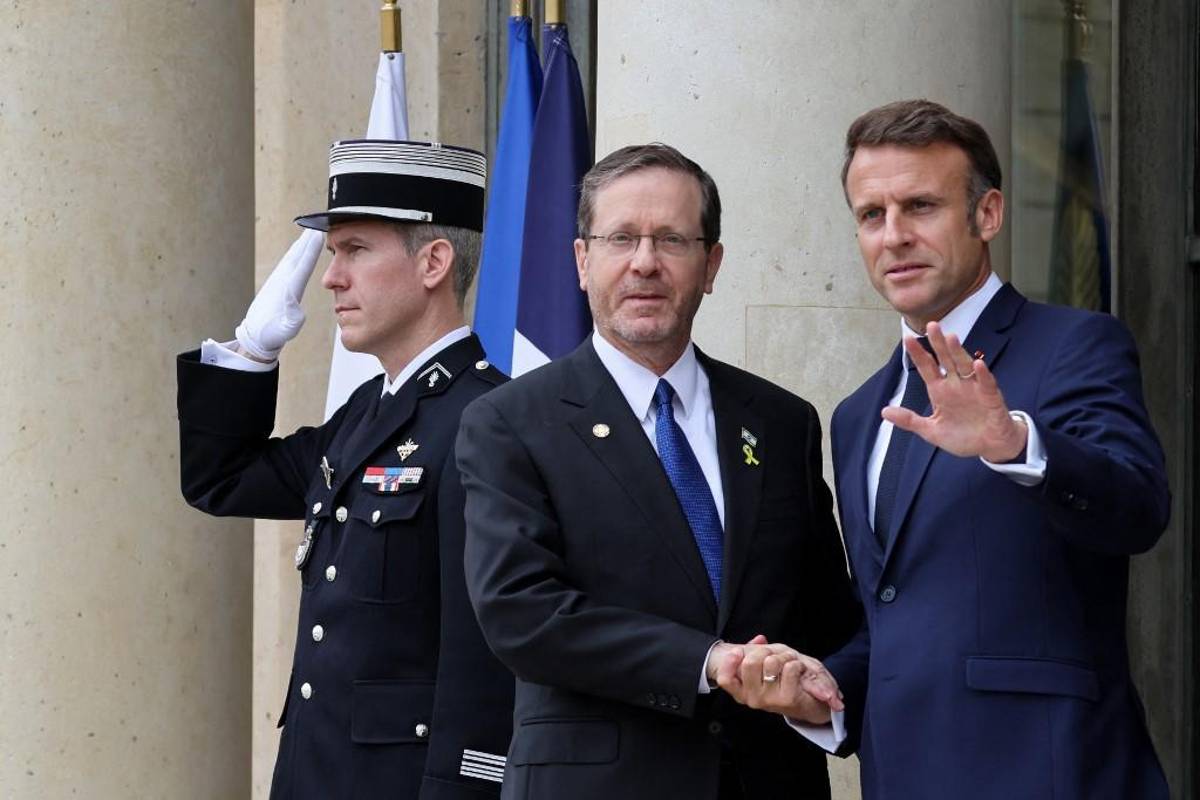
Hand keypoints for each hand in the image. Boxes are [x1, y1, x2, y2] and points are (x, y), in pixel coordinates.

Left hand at [234, 229, 323, 360]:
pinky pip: (288, 263)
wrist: (255, 336)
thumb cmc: (272, 334)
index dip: (311, 249)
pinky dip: (295, 252)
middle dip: (307, 240)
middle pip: (297, 255)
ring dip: (301, 243)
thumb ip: (292, 316)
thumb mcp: (286, 329)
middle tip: (318, 224)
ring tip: (310, 231)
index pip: (302, 265)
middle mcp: (282, 281)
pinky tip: (298, 249)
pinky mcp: (276, 283)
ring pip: (292, 257)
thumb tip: (293, 298)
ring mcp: (277, 281)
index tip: (318, 234)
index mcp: (288, 290)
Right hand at [713, 637, 841, 722]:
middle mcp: (752, 698)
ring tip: (789, 663)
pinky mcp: (787, 700)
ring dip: (785, 656)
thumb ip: (757, 650)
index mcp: (742, 691)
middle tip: (775, 656)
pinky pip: (789, 668)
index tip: (737, 651)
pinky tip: (798, 671)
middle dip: (766, 650)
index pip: (725, 679)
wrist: (809, 703)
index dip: (728, 663)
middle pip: (750, 662)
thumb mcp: (766, 663)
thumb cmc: (784, 680)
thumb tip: (759, 639)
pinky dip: (797, 663)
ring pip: (771, 662)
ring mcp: (768, 701)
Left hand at [883, 321, 1026, 462]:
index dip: (918, 354)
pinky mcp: (991, 398)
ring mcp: (974, 389)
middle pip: (946, 360)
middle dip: (938, 344)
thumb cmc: (962, 436)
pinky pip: (986, 383)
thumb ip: (909, 420)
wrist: (990, 447)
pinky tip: (978, 364)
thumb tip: (884, 411)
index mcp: (940, 391)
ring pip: (965, 366)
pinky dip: (982, 374)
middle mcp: (956, 385)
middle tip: (931, 325)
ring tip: (950, 337)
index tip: (907, 339)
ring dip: (958, 352)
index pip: (927, 368)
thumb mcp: (931, 430)